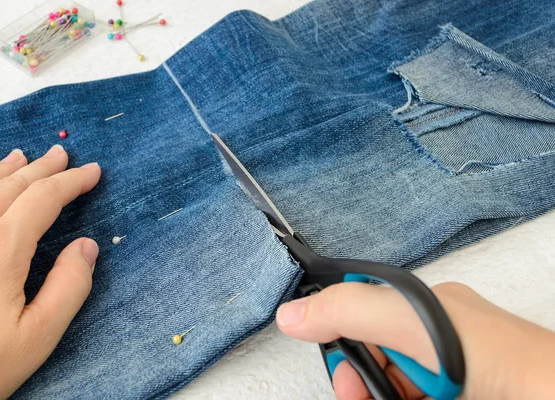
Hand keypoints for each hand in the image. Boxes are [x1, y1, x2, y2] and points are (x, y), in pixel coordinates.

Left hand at [0, 145, 100, 398]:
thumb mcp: (38, 337)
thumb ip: (69, 287)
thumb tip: (88, 246)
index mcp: (0, 251)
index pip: (43, 200)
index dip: (71, 182)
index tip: (92, 172)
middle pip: (10, 187)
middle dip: (41, 168)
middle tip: (62, 154)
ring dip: (4, 171)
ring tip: (22, 157)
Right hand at [276, 281, 554, 399]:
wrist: (550, 397)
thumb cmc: (500, 360)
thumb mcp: (414, 323)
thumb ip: (350, 312)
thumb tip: (292, 314)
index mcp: (428, 311)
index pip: (363, 318)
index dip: (346, 350)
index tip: (349, 379)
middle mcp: (438, 345)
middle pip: (375, 364)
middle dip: (363, 386)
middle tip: (372, 397)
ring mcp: (448, 381)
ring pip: (392, 390)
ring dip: (379, 396)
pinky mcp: (455, 399)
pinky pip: (409, 398)